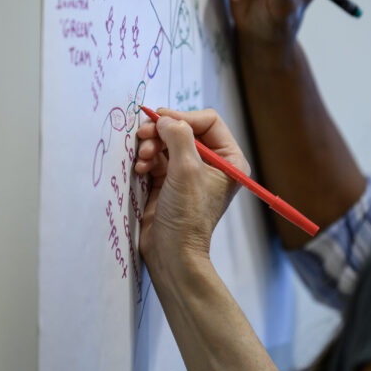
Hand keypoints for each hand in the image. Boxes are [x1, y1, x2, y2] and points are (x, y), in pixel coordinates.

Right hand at [135, 108, 249, 268]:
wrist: (171, 253)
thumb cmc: (188, 216)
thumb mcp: (186, 170)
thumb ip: (179, 137)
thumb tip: (165, 119)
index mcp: (229, 159)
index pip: (208, 121)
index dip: (184, 117)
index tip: (162, 121)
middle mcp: (211, 163)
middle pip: (184, 129)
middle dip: (162, 131)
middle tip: (143, 134)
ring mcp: (190, 172)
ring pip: (167, 141)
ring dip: (152, 145)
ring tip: (143, 158)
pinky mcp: (170, 180)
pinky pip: (157, 157)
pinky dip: (147, 158)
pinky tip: (141, 167)